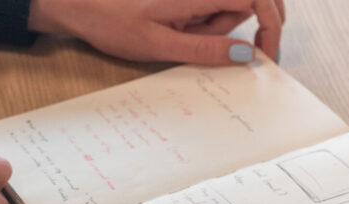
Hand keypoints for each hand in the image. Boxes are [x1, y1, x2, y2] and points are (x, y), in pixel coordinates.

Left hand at [28, 0, 284, 63]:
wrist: (77, 4)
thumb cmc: (110, 21)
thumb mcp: (159, 45)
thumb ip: (205, 49)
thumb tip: (245, 54)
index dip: (271, 24)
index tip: (267, 52)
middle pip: (245, 4)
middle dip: (231, 30)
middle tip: (196, 44)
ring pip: (225, 10)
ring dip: (208, 30)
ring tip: (171, 34)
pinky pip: (206, 10)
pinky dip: (197, 26)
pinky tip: (171, 29)